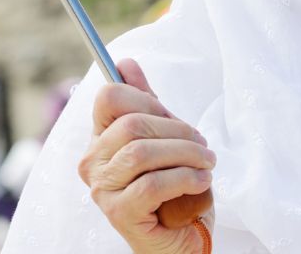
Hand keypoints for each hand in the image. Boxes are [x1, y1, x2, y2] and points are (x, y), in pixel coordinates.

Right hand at [77, 59, 215, 253]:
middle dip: (178, 130)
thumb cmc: (174, 187)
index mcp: (102, 139)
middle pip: (131, 124)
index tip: (171, 117)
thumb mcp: (165, 139)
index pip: (109, 97)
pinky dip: (185, 178)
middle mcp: (94, 163)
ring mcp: (103, 190)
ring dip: (187, 155)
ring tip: (206, 164)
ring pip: (142, 152)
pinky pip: (152, 184)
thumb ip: (146, 104)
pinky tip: (200, 182)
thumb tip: (125, 63)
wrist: (184, 237)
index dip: (148, 100)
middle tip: (202, 146)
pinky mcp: (119, 213)